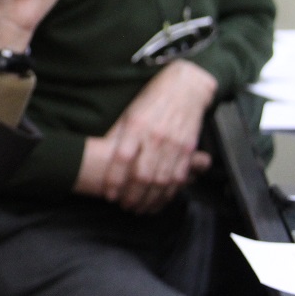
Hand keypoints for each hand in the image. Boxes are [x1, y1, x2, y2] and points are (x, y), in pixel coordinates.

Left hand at [75, 60, 216, 213]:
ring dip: (150, 199)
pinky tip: (161, 200)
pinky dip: (169, 192)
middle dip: (132, 196)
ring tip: (141, 209)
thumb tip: (106, 156)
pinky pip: (179, 176)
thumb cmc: (152, 98)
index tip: (109, 194)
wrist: (186, 86)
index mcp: (136, 125)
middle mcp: (155, 136)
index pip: (121, 159)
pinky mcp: (188, 149)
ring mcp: (173, 144)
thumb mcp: (130, 112)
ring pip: (161, 180)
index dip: (114, 180)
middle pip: (142, 175)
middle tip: (125, 206)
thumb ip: (121, 134)